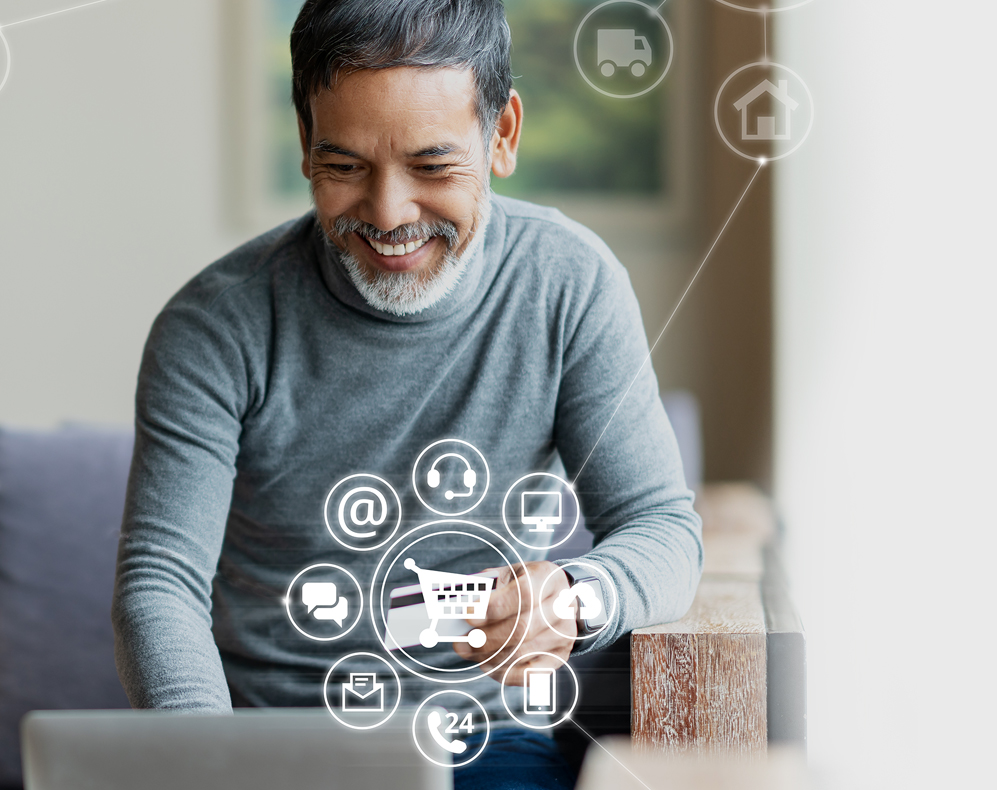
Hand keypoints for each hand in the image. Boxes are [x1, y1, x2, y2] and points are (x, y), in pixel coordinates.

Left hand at [454, 561, 575, 684]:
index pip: (524, 594)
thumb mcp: (508, 575)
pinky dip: (503, 672)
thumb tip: (463, 606)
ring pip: (522, 653)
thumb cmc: (525, 585)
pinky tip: (487, 663)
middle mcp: (562, 606)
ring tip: (468, 651)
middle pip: (523, 628)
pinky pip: (529, 674)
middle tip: (461, 642)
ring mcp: (564, 634)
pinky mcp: (560, 657)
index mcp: (548, 578)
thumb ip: (487, 587)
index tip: (468, 615)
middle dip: (486, 638)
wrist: (556, 598)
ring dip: (489, 656)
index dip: (494, 607)